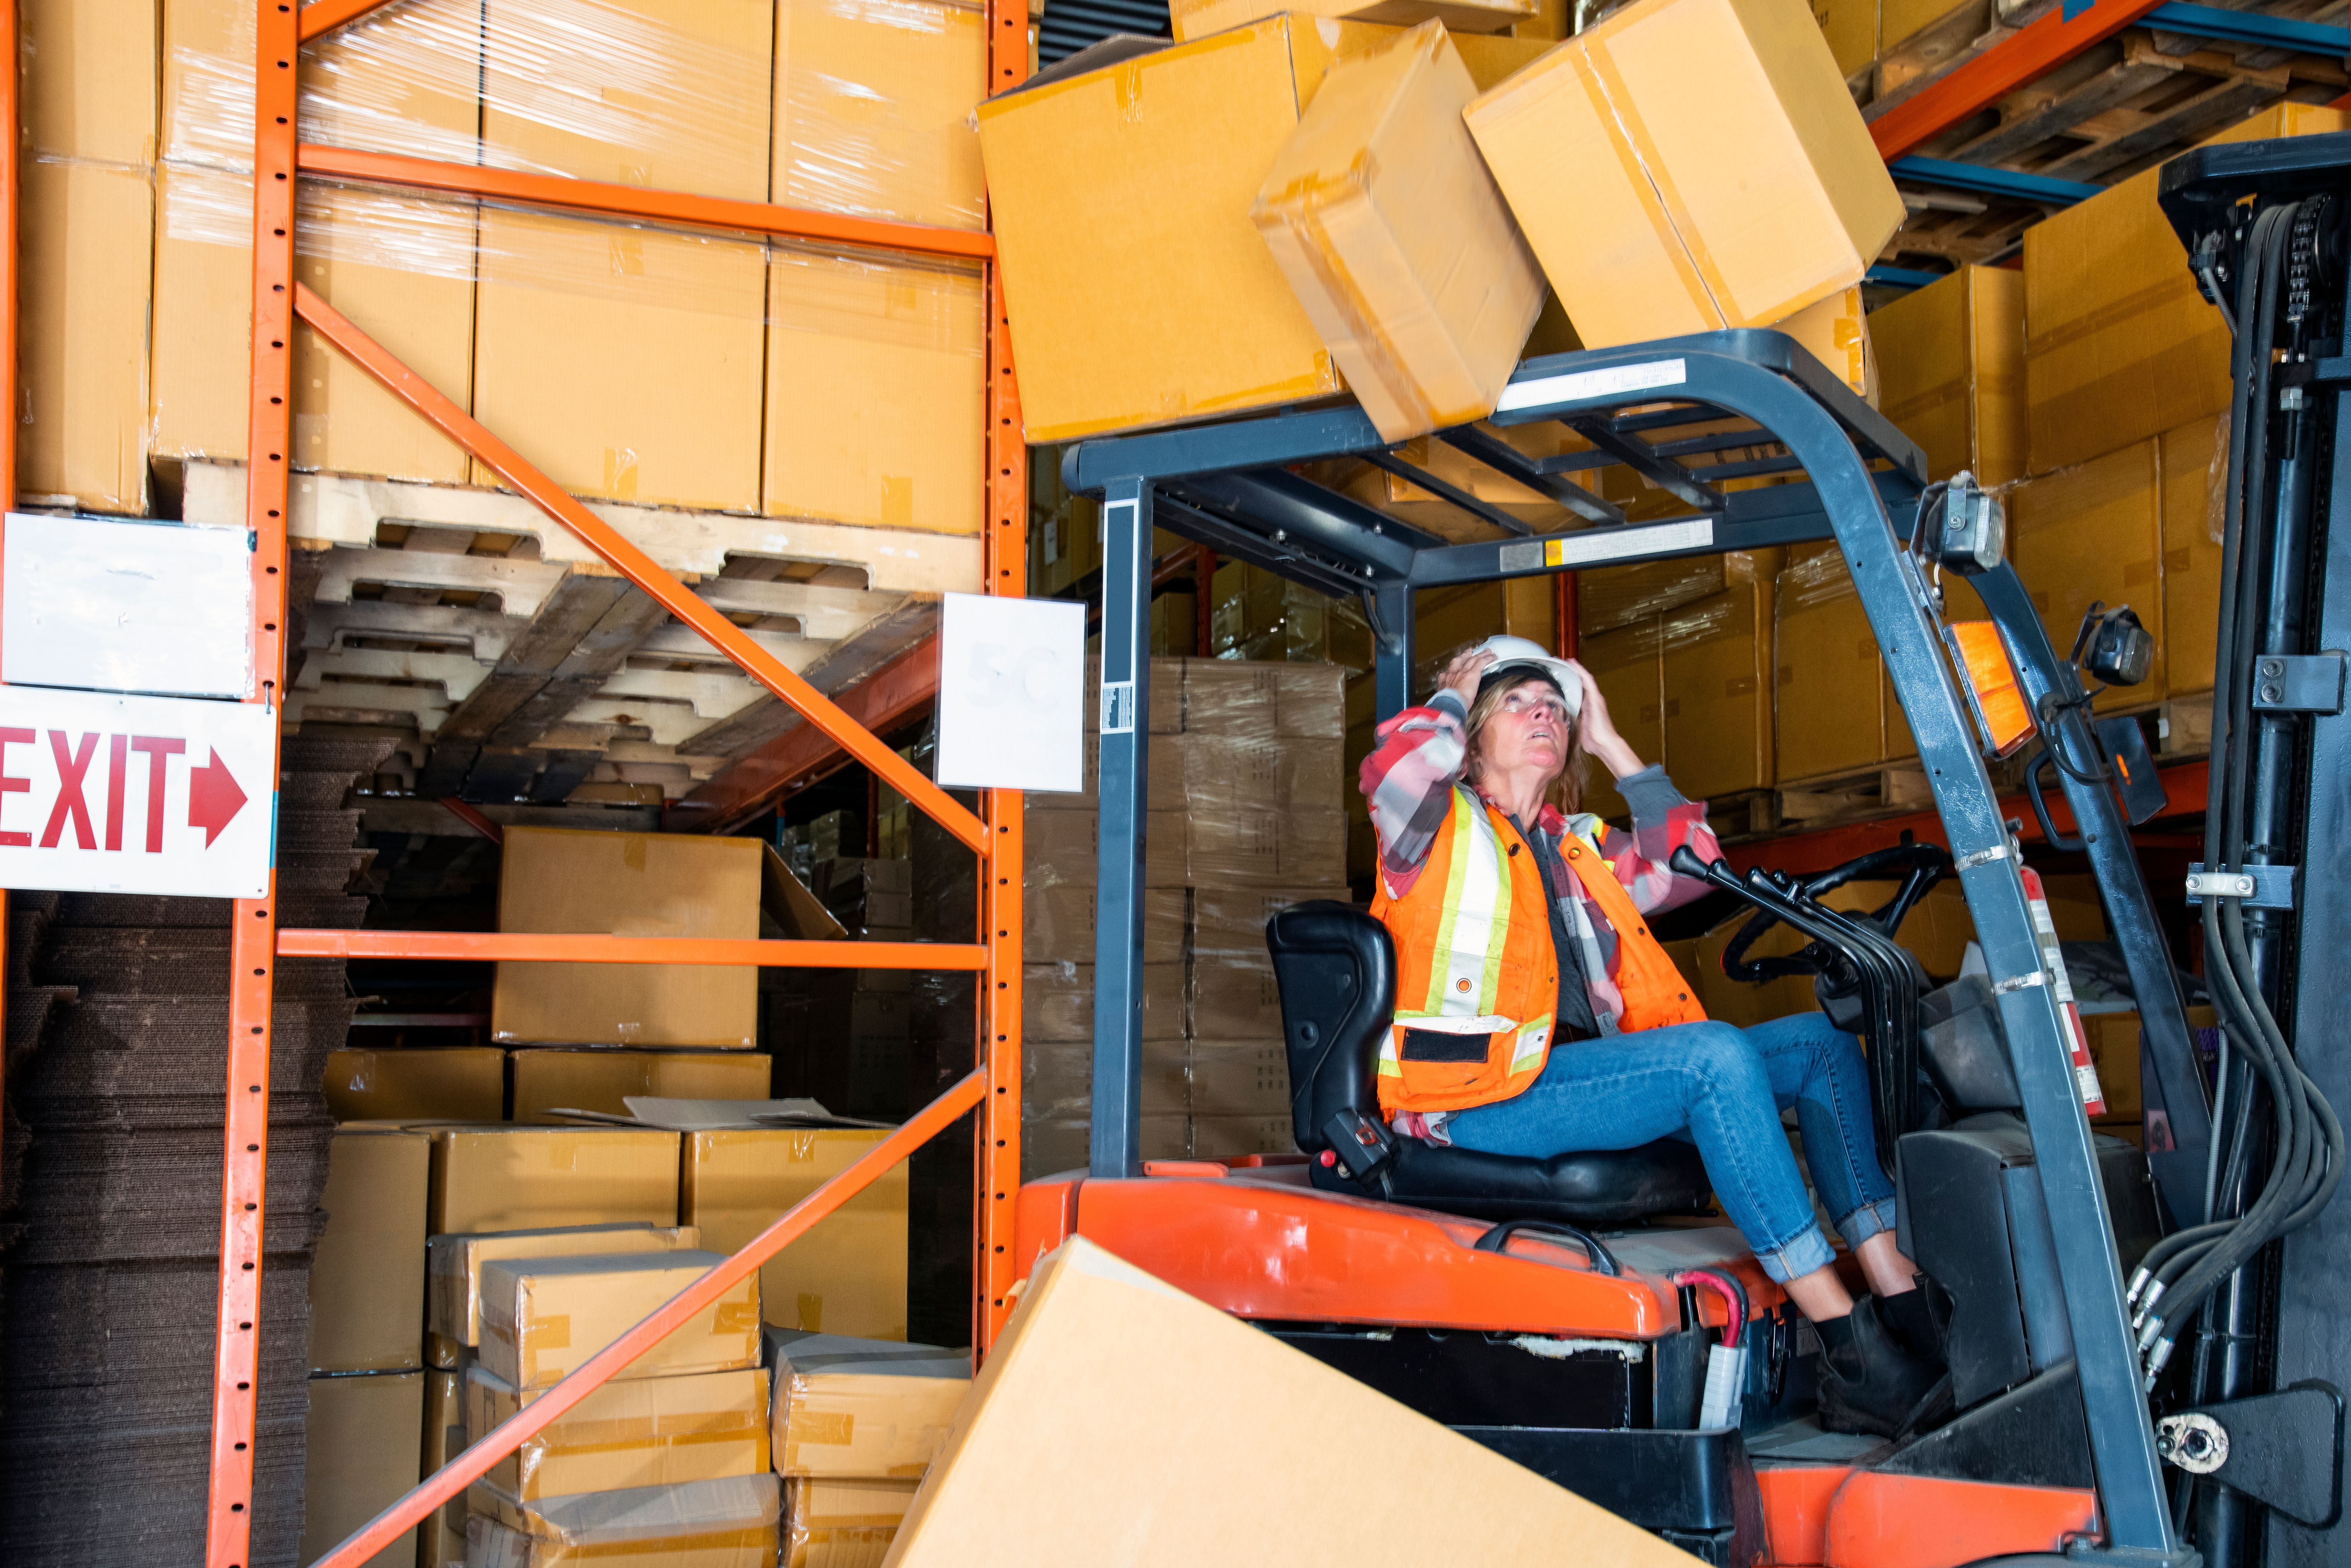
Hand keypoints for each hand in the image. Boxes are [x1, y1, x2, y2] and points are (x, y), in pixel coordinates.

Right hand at [1439, 647, 1495, 706]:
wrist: (1450, 703)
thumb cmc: (1447, 704)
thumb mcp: (1443, 698)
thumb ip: (1447, 695)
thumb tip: (1449, 699)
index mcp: (1446, 680)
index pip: (1450, 669)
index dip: (1454, 664)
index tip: (1457, 661)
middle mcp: (1454, 673)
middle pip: (1462, 660)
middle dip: (1466, 655)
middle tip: (1470, 651)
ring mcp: (1463, 672)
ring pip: (1473, 659)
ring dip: (1480, 655)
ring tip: (1486, 652)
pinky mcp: (1473, 673)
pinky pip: (1481, 662)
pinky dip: (1487, 659)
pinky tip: (1492, 657)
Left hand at [1570, 660, 1644, 778]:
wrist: (1604, 744)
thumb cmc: (1593, 741)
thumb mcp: (1579, 730)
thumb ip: (1572, 725)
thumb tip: (1562, 726)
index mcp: (1586, 708)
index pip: (1577, 692)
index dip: (1569, 683)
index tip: (1559, 676)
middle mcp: (1591, 701)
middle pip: (1581, 683)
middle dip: (1571, 673)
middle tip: (1560, 663)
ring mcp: (1595, 698)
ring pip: (1584, 679)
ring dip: (1575, 669)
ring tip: (1566, 660)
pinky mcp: (1596, 698)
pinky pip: (1588, 681)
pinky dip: (1581, 671)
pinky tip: (1573, 663)